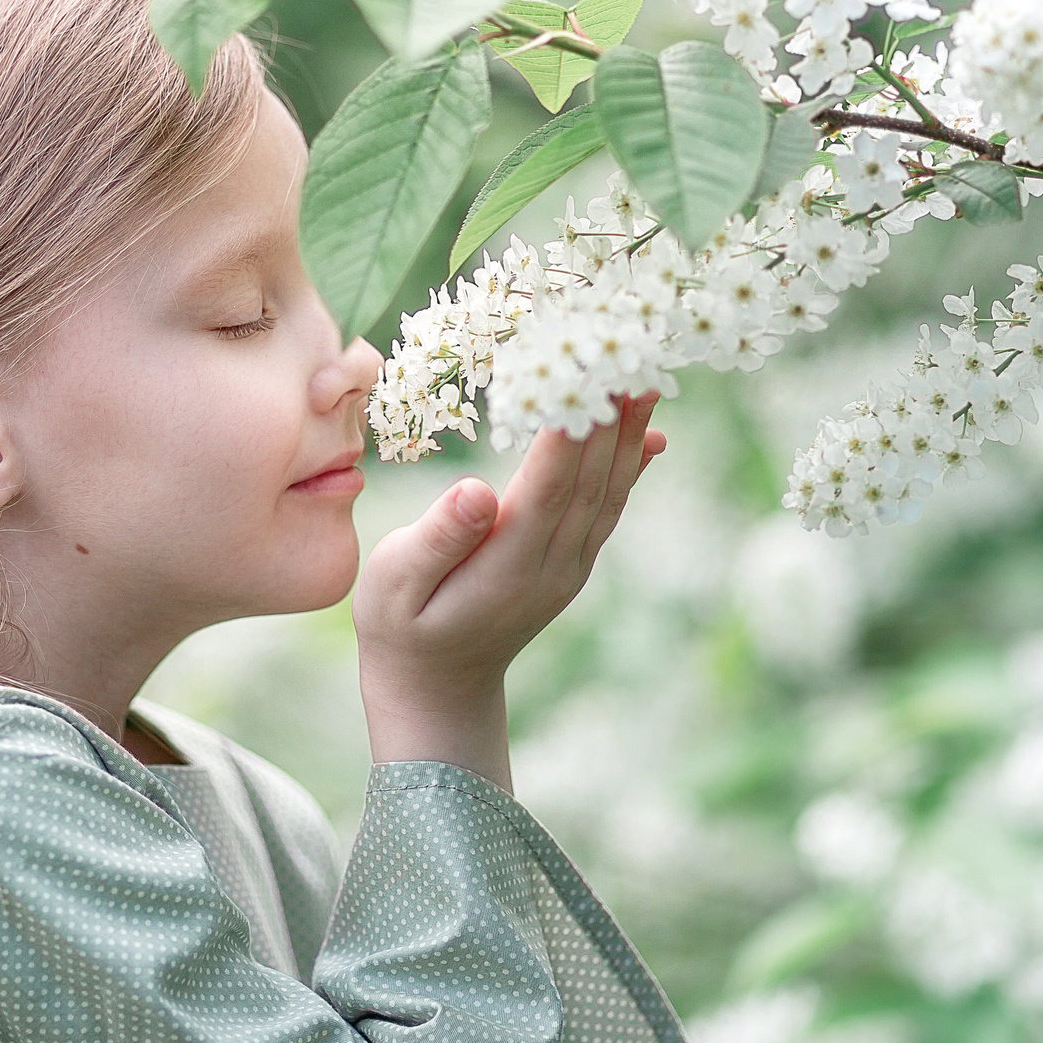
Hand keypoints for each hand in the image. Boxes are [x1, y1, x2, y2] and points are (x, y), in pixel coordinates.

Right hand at [352, 394, 666, 790]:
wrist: (436, 688)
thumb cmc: (400, 628)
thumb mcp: (394, 586)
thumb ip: (436, 540)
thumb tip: (479, 491)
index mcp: (508, 566)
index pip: (548, 487)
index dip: (569, 433)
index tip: (584, 376)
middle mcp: (552, 567)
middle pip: (589, 482)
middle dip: (610, 418)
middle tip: (630, 355)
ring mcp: (568, 569)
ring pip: (607, 493)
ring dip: (629, 436)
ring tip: (647, 378)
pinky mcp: (570, 566)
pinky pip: (607, 510)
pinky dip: (630, 467)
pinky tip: (648, 434)